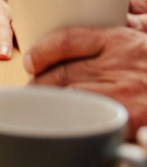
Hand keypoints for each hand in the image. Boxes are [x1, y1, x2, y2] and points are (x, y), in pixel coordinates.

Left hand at [23, 26, 146, 134]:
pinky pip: (93, 119)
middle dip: (40, 85)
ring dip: (50, 105)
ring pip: (72, 97)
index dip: (40, 52)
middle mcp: (122, 64)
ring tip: (41, 110)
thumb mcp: (136, 45)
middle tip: (31, 93)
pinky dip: (75, 123)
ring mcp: (127, 93)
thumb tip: (58, 55)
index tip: (30, 62)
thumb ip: (104, 46)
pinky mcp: (132, 119)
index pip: (65, 40)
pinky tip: (66, 127)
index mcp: (121, 39)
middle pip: (62, 73)